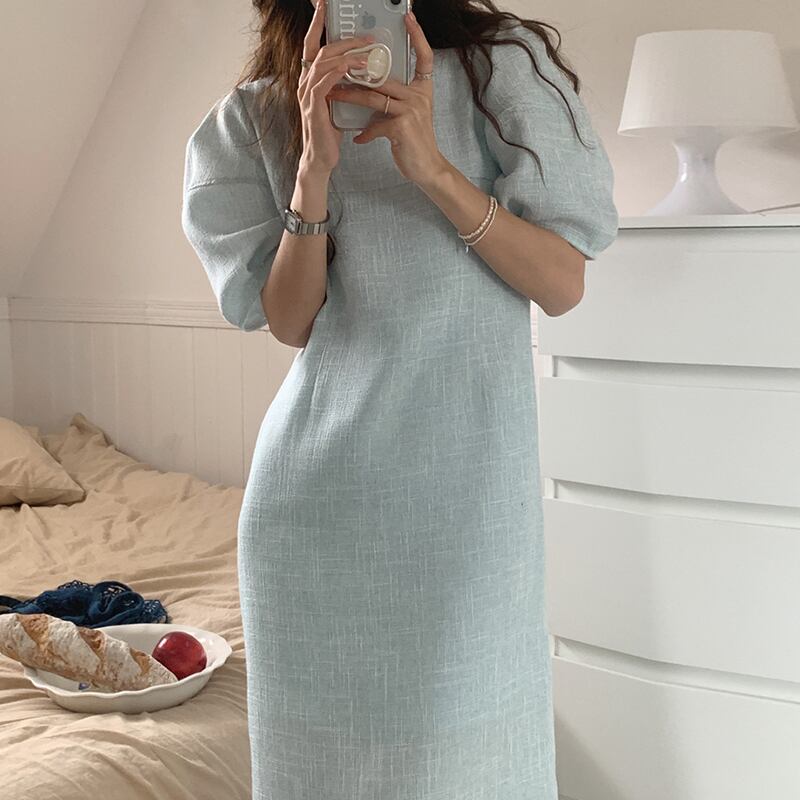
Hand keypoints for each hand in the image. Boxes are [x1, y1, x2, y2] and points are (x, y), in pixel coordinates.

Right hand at [297, 0, 376, 175]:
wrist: (321, 159)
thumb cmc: (329, 133)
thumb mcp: (337, 103)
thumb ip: (342, 85)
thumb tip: (360, 70)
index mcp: (311, 80)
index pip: (313, 46)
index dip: (318, 25)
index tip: (325, 7)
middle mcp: (305, 83)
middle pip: (321, 49)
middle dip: (343, 38)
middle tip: (367, 36)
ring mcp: (307, 94)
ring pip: (324, 62)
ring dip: (347, 54)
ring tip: (368, 52)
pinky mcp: (313, 106)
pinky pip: (324, 82)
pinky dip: (339, 71)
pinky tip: (352, 67)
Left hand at [326, 10, 445, 185]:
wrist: (427, 168)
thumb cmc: (414, 142)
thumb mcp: (408, 115)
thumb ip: (394, 100)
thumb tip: (371, 90)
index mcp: (422, 89)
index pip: (424, 56)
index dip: (418, 36)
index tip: (409, 18)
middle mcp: (419, 96)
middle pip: (383, 77)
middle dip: (357, 74)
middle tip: (336, 70)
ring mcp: (411, 110)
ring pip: (373, 97)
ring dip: (350, 97)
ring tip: (333, 96)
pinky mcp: (401, 127)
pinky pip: (375, 124)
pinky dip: (364, 132)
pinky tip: (358, 137)